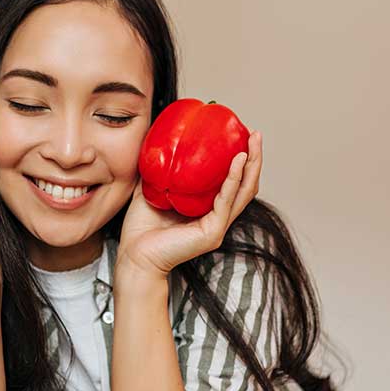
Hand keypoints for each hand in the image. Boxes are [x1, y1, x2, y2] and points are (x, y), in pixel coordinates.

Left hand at [116, 128, 262, 278]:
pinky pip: (227, 201)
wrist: (133, 255)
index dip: (240, 160)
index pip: (232, 183)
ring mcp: (217, 226)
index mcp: (206, 209)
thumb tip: (161, 141)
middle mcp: (216, 217)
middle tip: (255, 134)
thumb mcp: (153, 188)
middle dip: (254, 158)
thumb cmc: (140, 228)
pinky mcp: (212, 232)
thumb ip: (161, 170)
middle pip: (245, 185)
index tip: (241, 136)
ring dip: (251, 165)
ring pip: (243, 192)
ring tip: (253, 143)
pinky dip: (233, 180)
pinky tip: (237, 161)